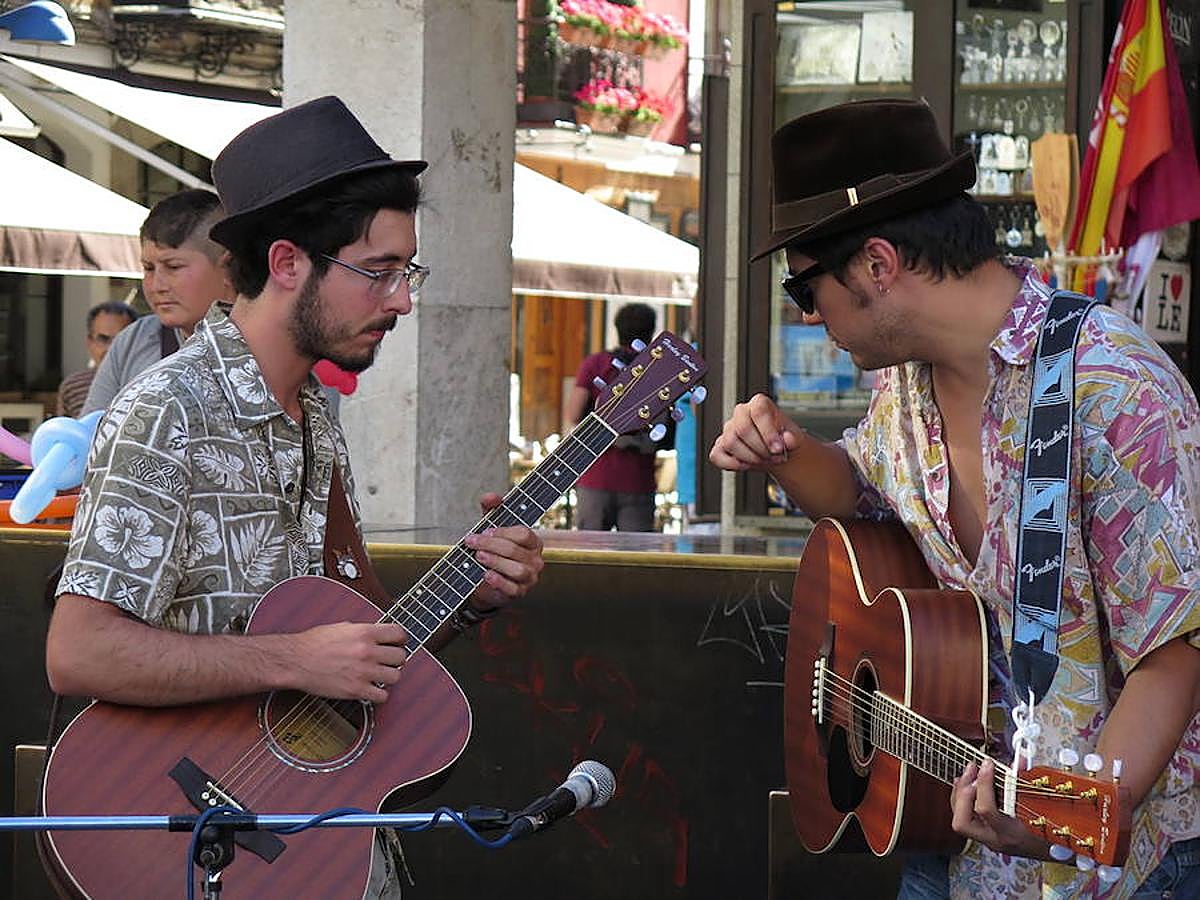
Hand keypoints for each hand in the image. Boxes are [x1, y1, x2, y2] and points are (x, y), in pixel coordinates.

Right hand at [286, 621, 407, 703]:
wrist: (295, 660)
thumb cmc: (314, 643)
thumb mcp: (343, 627)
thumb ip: (364, 631)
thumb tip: (379, 634)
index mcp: (365, 632)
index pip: (399, 633)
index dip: (400, 639)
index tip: (397, 643)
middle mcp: (367, 651)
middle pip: (400, 656)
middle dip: (395, 659)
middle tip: (387, 661)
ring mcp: (363, 671)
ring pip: (395, 676)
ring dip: (389, 676)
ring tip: (379, 676)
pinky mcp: (356, 690)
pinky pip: (382, 696)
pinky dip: (379, 694)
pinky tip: (371, 689)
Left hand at [465, 493, 544, 609]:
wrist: (485, 580)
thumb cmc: (494, 551)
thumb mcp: (492, 529)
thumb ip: (491, 510)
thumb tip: (490, 497)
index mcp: (533, 542)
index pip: (524, 534)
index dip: (503, 531)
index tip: (485, 529)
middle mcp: (536, 560)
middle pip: (515, 550)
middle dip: (491, 544)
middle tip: (472, 541)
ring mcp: (530, 578)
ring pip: (517, 569)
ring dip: (495, 561)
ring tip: (478, 556)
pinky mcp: (520, 593)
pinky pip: (512, 588)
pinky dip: (498, 581)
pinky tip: (485, 574)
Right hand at [709, 393, 803, 472]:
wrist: (777, 452)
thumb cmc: (783, 439)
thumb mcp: (795, 438)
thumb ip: (793, 438)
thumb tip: (787, 440)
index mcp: (759, 404)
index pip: (758, 412)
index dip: (768, 432)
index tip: (778, 448)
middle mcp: (741, 413)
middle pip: (742, 429)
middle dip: (760, 448)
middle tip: (773, 457)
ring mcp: (728, 429)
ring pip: (730, 442)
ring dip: (750, 457)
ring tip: (765, 460)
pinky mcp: (720, 446)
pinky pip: (717, 456)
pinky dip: (732, 464)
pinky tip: (747, 465)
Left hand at [950, 759, 1051, 859]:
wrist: (1057, 855)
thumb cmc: (1053, 832)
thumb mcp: (1044, 809)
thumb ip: (1028, 783)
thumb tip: (1018, 761)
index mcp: (1012, 834)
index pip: (986, 810)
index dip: (984, 782)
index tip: (988, 764)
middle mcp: (996, 839)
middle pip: (962, 822)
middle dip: (963, 793)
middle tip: (972, 771)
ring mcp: (988, 840)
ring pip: (958, 822)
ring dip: (959, 794)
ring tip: (968, 774)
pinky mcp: (985, 836)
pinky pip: (964, 819)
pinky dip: (961, 800)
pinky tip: (967, 785)